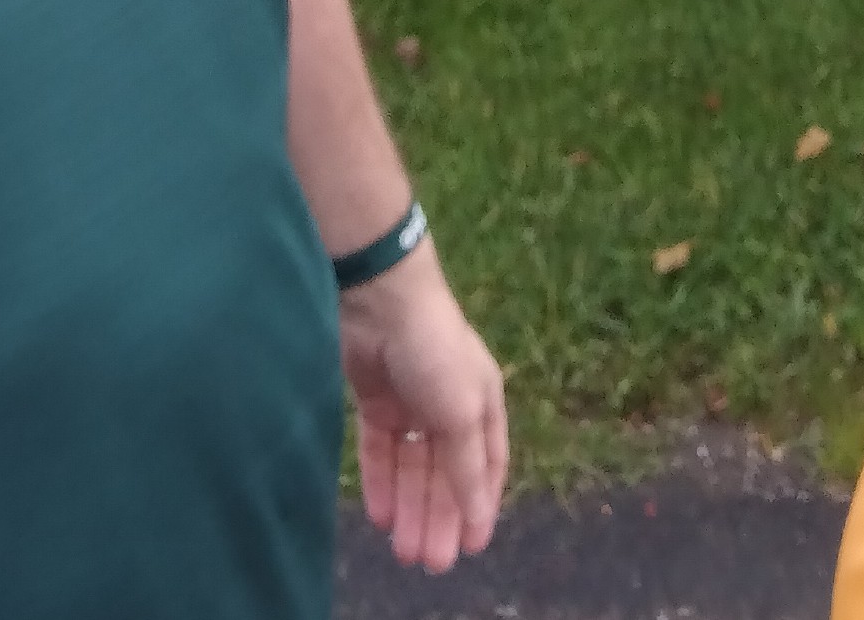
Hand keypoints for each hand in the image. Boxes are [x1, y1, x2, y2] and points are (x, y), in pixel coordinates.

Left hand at [341, 240, 508, 570]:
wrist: (382, 300)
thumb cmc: (436, 352)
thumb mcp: (462, 412)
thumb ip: (467, 466)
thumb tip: (477, 516)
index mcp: (483, 401)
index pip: (486, 465)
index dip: (479, 506)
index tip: (470, 548)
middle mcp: (449, 404)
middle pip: (445, 472)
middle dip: (439, 516)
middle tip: (430, 562)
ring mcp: (412, 402)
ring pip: (412, 467)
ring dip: (410, 507)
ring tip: (403, 551)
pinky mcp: (377, 400)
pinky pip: (381, 450)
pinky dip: (381, 481)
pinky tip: (379, 515)